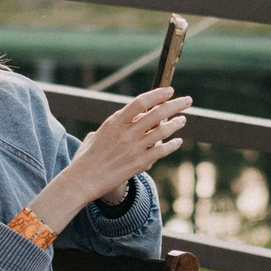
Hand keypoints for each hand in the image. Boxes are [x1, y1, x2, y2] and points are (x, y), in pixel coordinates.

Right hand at [53, 87, 189, 215]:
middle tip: (187, 100)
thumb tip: (123, 121)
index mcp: (115, 122)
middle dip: (176, 104)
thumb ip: (112, 127)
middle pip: (157, 113)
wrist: (83, 180)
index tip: (169, 90)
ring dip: (176, 123)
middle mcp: (127, 133)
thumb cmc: (86, 158)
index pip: (141, 101)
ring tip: (183, 120)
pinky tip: (177, 141)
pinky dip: (172, 145)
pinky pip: (161, 151)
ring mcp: (134, 148)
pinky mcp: (139, 163)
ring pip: (163, 131)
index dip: (158, 94)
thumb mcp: (96, 135)